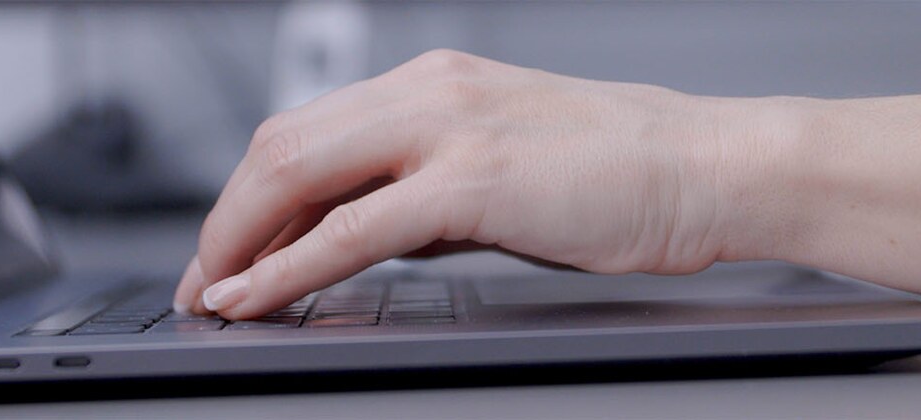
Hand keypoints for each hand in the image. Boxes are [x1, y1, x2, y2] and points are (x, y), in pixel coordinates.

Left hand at [174, 50, 780, 318]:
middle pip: (282, 143)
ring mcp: (450, 129)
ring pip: (298, 173)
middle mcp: (432, 91)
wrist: (715, 169)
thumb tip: (368, 239)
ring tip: (215, 293)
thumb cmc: (632, 177)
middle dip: (227, 218)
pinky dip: (288, 266)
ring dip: (241, 239)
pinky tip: (258, 296)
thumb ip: (434, 198)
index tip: (230, 247)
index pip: (311, 130)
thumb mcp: (510, 175)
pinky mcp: (472, 181)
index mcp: (440, 83)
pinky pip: (352, 227)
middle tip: (205, 278)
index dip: (252, 194)